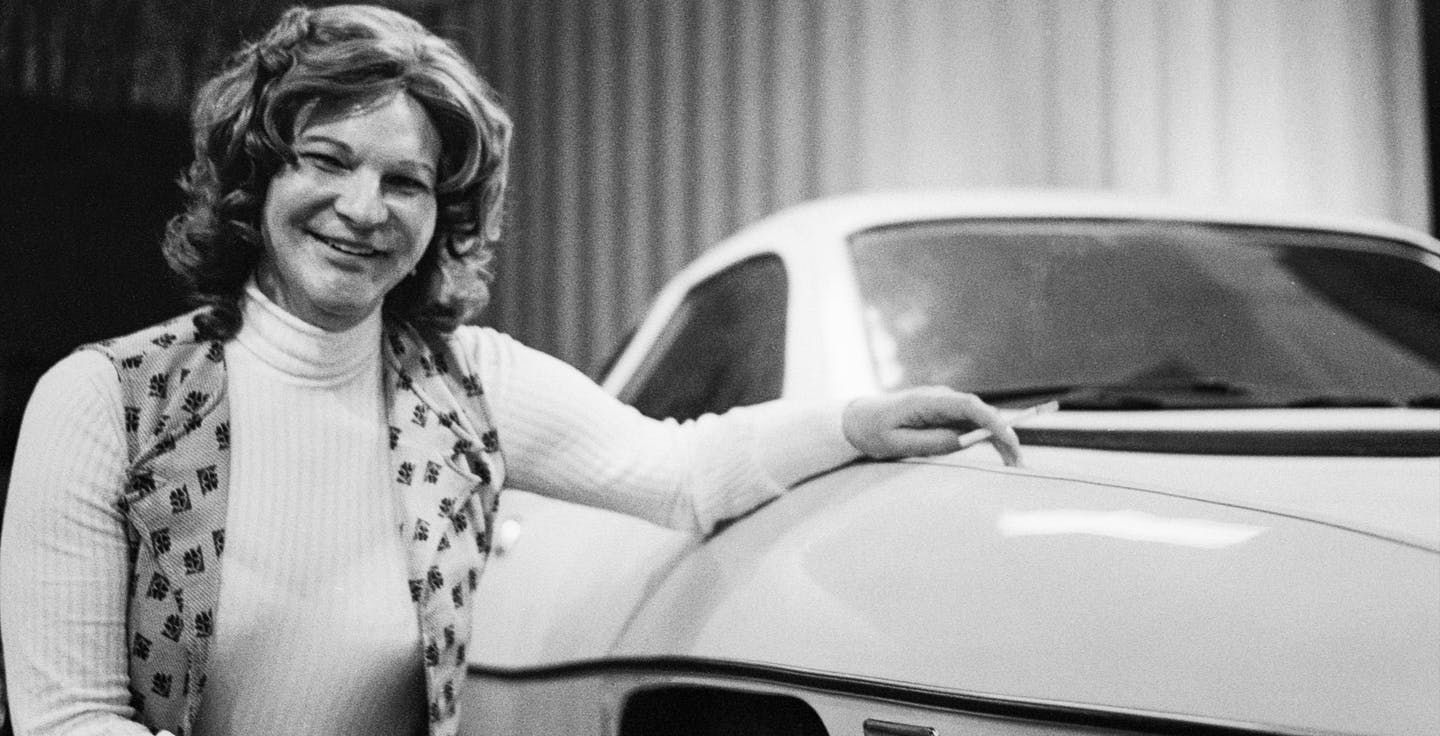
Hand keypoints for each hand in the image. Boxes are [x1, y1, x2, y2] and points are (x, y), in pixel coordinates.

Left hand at [842, 386, 1022, 465]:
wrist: (859, 419)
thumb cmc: (873, 431)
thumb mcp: (896, 443)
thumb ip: (930, 442)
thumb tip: (962, 442)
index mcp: (927, 400)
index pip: (968, 406)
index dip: (992, 421)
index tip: (1008, 438)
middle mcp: (941, 398)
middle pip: (981, 413)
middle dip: (1004, 435)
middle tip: (1018, 461)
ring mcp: (945, 405)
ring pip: (981, 420)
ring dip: (1000, 440)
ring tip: (1015, 464)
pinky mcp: (946, 415)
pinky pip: (973, 425)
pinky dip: (989, 439)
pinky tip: (1004, 456)